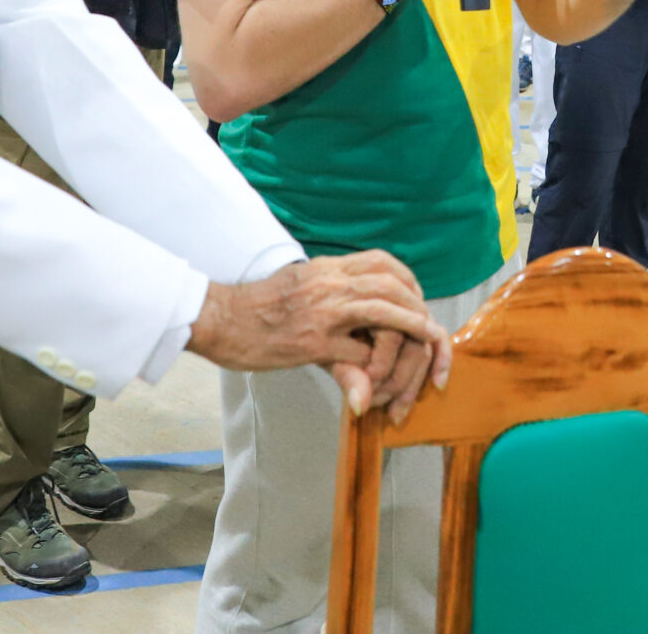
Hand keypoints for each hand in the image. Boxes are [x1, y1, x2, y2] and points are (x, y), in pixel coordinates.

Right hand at [187, 252, 452, 416]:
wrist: (217, 318)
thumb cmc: (256, 307)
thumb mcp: (300, 289)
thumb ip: (332, 298)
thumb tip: (357, 315)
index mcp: (329, 268)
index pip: (385, 263)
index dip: (410, 284)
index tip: (419, 303)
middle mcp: (331, 283)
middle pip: (395, 287)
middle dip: (420, 313)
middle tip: (430, 338)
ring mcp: (324, 312)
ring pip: (386, 313)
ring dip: (411, 335)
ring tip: (425, 355)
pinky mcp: (313, 342)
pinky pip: (358, 354)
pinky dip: (374, 370)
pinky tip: (378, 384)